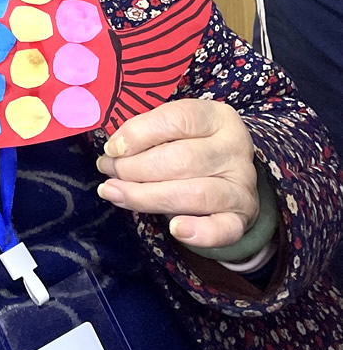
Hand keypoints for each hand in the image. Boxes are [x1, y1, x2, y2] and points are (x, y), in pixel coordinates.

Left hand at [95, 98, 259, 248]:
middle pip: (182, 159)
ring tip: (115, 193)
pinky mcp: (242, 216)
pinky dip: (199, 232)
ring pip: (195, 194)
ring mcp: (243, 185)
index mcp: (217, 117)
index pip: (177, 119)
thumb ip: (145, 134)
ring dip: (147, 196)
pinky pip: (225, 229)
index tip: (111, 149)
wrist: (226, 175)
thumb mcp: (171, 128)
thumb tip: (113, 152)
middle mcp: (235, 149)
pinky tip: (174, 228)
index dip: (138, 134)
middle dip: (135, 168)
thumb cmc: (188, 144)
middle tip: (108, 171)